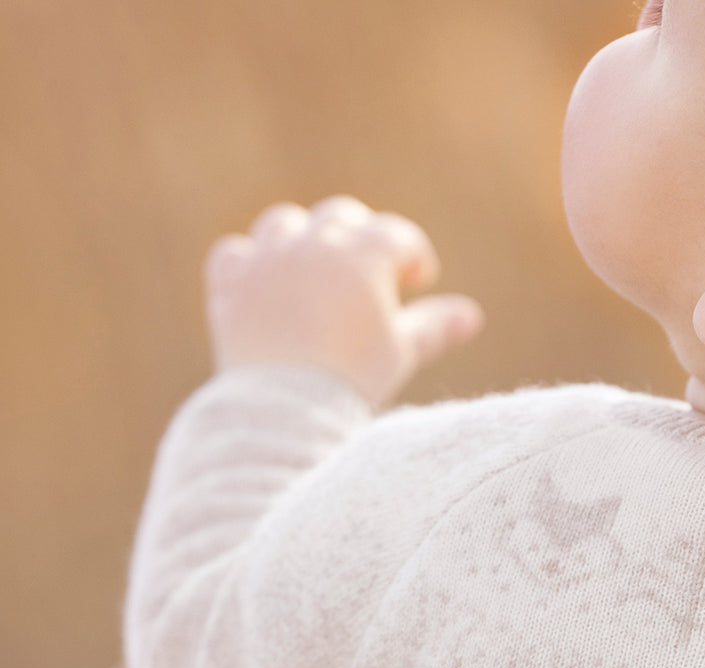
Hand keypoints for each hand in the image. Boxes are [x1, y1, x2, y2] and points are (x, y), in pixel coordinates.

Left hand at [203, 197, 484, 406]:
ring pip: (284, 225)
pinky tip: (264, 286)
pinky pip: (235, 256)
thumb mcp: (401, 351)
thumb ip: (435, 326)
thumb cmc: (354, 380)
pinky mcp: (230, 286)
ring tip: (315, 275)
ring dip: (302, 241)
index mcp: (363, 253)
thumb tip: (471, 317)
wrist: (288, 410)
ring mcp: (267, 260)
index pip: (396, 236)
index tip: (417, 281)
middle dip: (359, 238)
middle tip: (367, 276)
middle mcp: (313, 243)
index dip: (411, 256)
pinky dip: (250, 265)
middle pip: (341, 216)